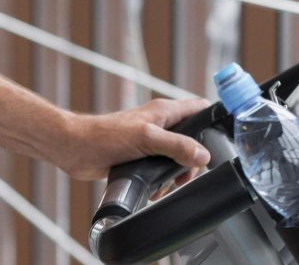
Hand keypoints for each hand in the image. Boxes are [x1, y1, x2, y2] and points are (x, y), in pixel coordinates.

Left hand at [56, 98, 211, 182]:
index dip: (213, 119)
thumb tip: (202, 155)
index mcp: (163, 112)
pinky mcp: (139, 158)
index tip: (224, 137)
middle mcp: (158, 125)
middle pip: (192, 141)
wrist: (74, 149)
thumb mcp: (147, 139)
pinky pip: (160, 170)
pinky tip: (155, 190)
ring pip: (176, 158)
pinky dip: (161, 182)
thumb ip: (176, 145)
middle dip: (193, 161)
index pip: (199, 108)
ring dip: (175, 175)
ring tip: (168, 185)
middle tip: (186, 175)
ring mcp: (148, 142)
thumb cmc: (104, 136)